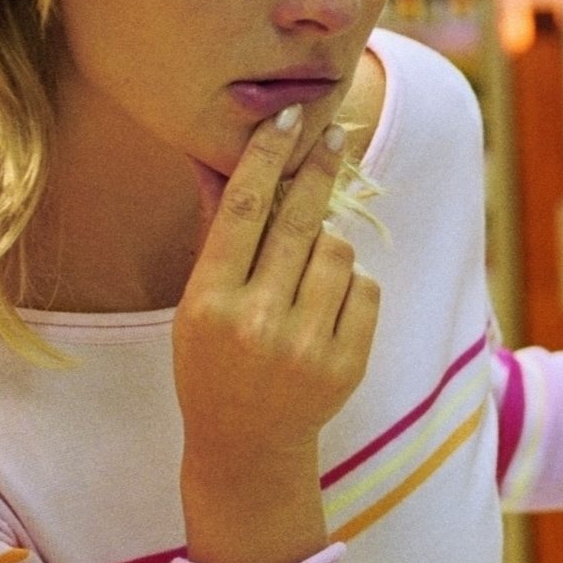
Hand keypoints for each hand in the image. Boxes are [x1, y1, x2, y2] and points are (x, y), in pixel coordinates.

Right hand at [174, 106, 381, 562]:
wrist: (246, 445)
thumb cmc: (213, 362)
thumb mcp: (196, 303)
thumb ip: (218, 237)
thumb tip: (221, 163)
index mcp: (209, 303)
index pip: (243, 211)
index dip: (267, 157)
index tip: (288, 116)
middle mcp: (257, 323)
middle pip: (300, 222)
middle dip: (317, 170)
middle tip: (332, 135)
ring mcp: (306, 347)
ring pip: (340, 251)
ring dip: (329, 244)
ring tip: (308, 267)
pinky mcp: (348, 364)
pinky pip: (366, 288)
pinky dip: (352, 284)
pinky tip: (327, 303)